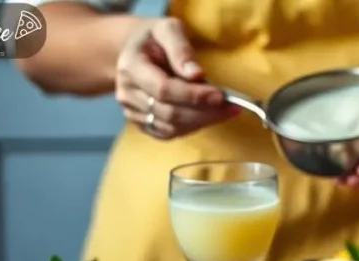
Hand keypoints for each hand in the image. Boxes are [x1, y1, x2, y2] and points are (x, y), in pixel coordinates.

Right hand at [115, 18, 238, 139]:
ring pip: (170, 127)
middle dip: (204, 112)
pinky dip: (192, 127)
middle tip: (231, 106)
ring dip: (202, 121)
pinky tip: (208, 116)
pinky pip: (168, 133)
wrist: (134, 51)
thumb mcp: (167, 29)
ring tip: (225, 111)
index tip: (220, 95)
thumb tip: (196, 74)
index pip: (163, 89)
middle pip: (168, 113)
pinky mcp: (141, 124)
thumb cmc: (154, 38)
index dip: (193, 96)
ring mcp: (132, 111)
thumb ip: (181, 49)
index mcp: (131, 66)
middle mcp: (127, 93)